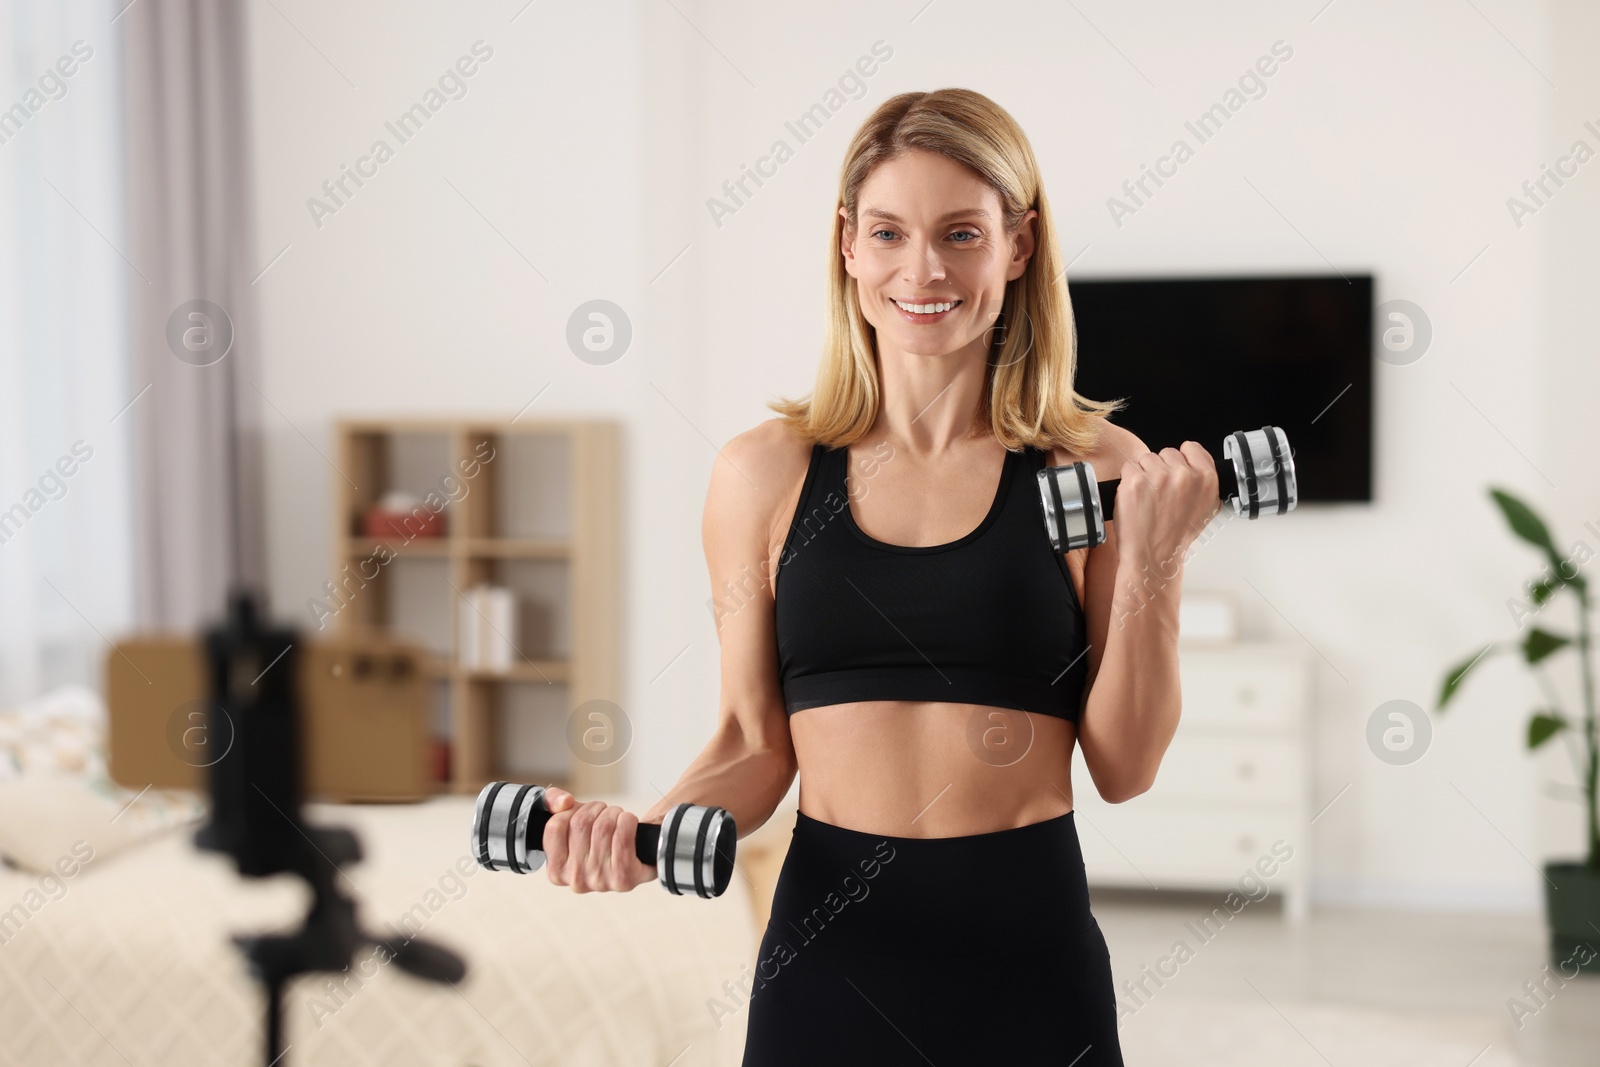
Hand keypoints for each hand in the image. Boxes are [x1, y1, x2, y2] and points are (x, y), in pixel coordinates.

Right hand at [541, 787, 657, 892]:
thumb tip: (564, 802)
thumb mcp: (569, 821)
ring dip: (614, 813)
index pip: (555, 827)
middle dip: (596, 809)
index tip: (583, 812)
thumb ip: (552, 802)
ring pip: (603, 827)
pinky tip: (628, 823)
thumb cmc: (598, 840)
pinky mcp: (623, 877)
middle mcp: (576, 880)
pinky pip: (623, 837)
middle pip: (581, 823)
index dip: (572, 810)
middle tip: (604, 812)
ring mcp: (599, 881)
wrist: (637, 858)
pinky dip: (627, 821)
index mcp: (556, 870)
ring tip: (617, 818)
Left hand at [1112, 442, 1220, 574]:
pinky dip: (1129, 480)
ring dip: (1144, 474)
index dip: (1182, 459)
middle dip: (1162, 469)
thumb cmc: (1176, 536)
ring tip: (1148, 497)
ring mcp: (1159, 477)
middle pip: (1167, 453)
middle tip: (1161, 493)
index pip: (1191, 448)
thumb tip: (1197, 463)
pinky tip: (1136, 498)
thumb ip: (1204, 482)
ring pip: (1147, 458)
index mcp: (1206, 479)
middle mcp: (1184, 475)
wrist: (1153, 556)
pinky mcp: (1135, 481)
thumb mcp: (1206, 509)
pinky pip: (1129, 467)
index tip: (1176, 472)